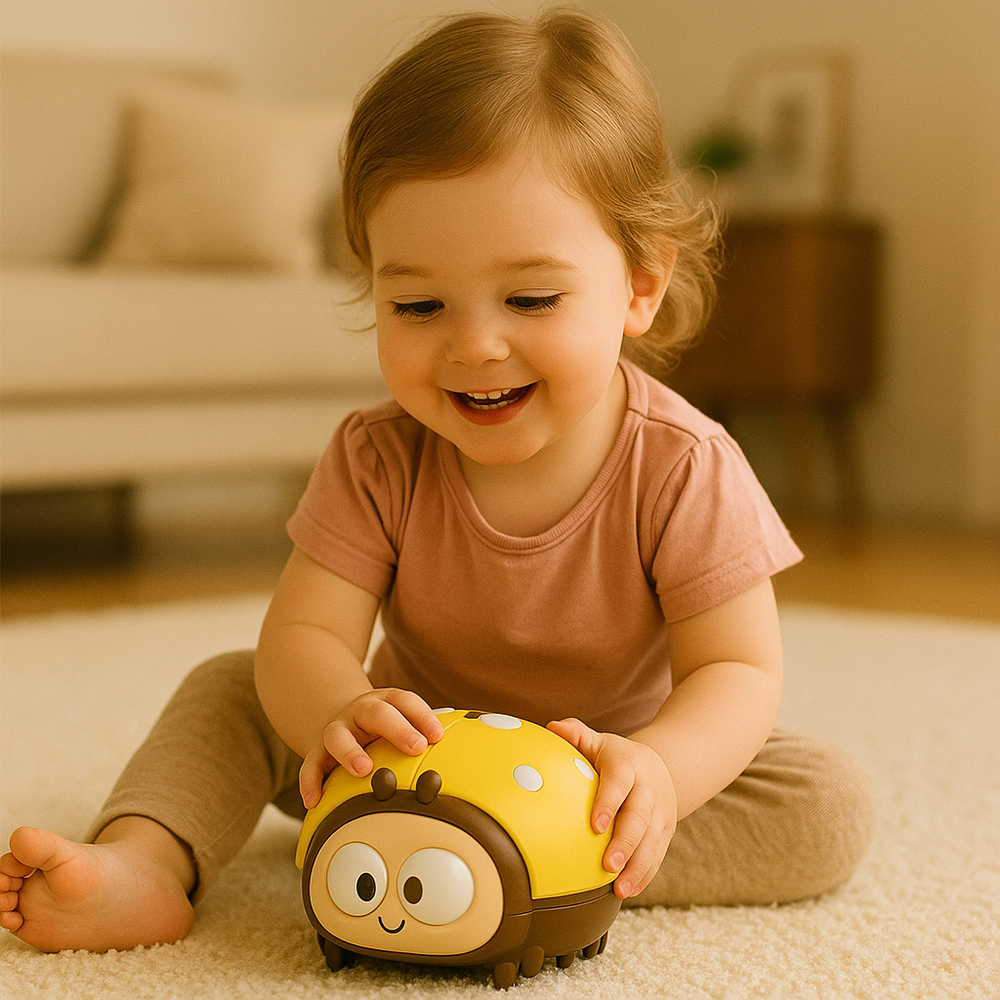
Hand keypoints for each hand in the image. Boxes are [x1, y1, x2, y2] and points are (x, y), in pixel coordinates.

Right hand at [299, 688, 443, 808]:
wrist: (338, 715)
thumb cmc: (382, 727)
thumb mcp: (400, 721)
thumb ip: (423, 736)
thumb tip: (462, 763)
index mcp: (385, 702)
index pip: (406, 700)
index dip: (422, 716)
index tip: (438, 735)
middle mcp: (360, 711)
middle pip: (378, 713)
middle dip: (398, 729)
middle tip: (416, 747)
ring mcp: (337, 729)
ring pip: (338, 735)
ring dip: (350, 751)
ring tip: (363, 769)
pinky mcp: (317, 750)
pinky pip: (310, 765)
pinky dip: (310, 782)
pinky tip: (315, 800)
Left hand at [547, 718, 676, 898]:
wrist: (661, 765)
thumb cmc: (617, 757)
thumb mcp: (600, 742)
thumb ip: (577, 735)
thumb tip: (552, 726)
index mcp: (629, 765)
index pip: (619, 783)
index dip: (609, 803)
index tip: (595, 826)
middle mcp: (649, 789)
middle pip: (639, 818)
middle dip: (625, 843)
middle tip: (607, 866)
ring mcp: (660, 813)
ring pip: (652, 842)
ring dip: (637, 867)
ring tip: (619, 889)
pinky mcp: (666, 831)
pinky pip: (657, 855)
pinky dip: (645, 874)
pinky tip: (628, 890)